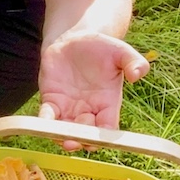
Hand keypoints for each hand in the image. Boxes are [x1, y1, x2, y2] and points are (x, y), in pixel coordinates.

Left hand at [38, 31, 149, 148]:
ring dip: (63, 137)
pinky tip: (43, 122)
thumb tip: (137, 75)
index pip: (108, 127)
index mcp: (108, 103)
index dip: (105, 136)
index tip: (100, 138)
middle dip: (82, 139)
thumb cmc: (101, 47)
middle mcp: (89, 110)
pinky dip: (45, 121)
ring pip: (66, 130)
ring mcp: (69, 107)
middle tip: (77, 141)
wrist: (74, 39)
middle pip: (86, 133)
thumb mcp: (120, 52)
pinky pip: (48, 115)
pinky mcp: (52, 100)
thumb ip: (133, 62)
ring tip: (63, 139)